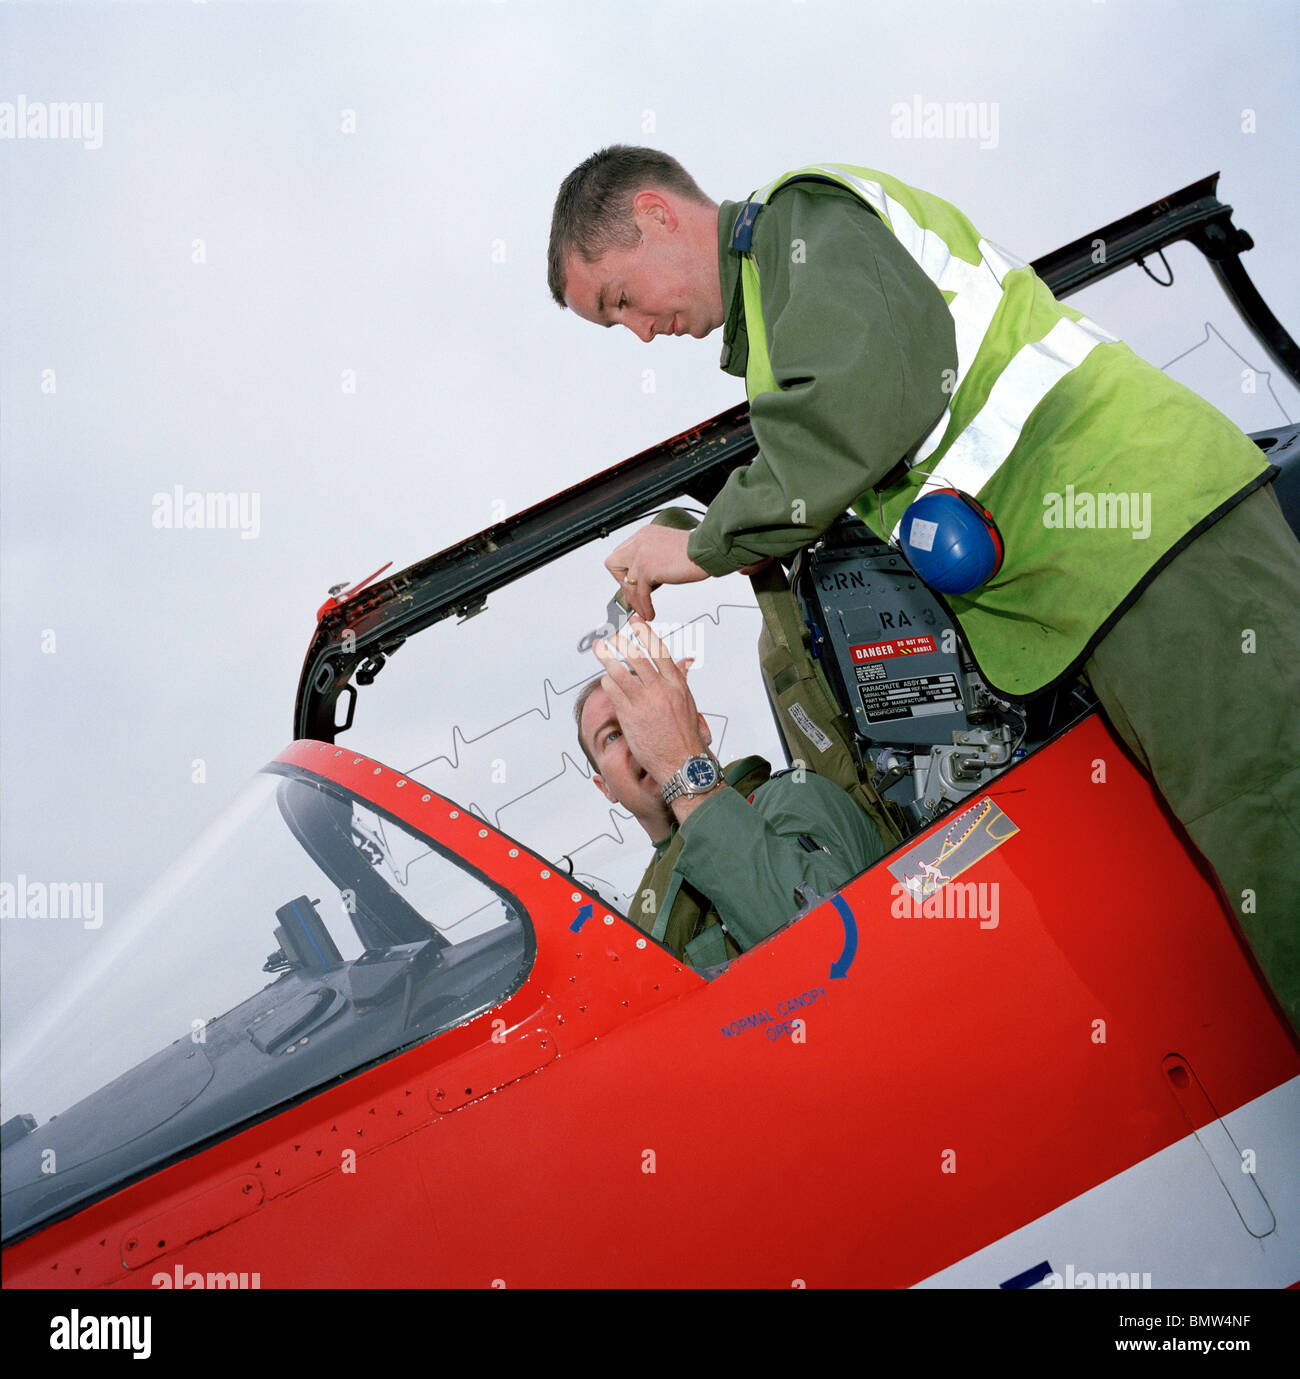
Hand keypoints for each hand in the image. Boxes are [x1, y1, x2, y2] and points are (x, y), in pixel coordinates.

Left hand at [592, 618, 706, 783]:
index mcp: (676, 684)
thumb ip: (680, 678)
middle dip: (619, 643)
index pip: (659, 650)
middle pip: (636, 656)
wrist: (682, 763)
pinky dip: (607, 683)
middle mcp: (660, 689)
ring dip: (607, 658)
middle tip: (609, 637)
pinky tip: (605, 681)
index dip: (645, 634)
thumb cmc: (685, 735)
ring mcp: (643, 702)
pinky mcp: (629, 716)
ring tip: (599, 649)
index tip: (635, 623)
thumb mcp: (687, 702)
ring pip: (619, 671)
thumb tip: (686, 661)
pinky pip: (613, 691)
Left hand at [605, 523, 708, 619]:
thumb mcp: (665, 549)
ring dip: (635, 601)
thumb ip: (652, 558)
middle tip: (633, 596)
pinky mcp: (647, 569)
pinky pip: (640, 593)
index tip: (632, 582)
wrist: (708, 549)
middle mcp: (639, 542)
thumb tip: (646, 578)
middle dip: (622, 583)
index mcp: (643, 535)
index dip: (625, 570)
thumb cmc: (695, 551)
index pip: (621, 553)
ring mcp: (641, 554)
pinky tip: (650, 612)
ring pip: (627, 583)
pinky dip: (644, 606)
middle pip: (613, 564)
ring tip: (643, 610)